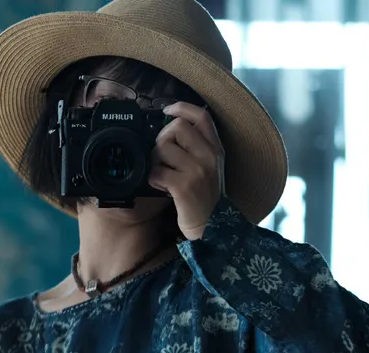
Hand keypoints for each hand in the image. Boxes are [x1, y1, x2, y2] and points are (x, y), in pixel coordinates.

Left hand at [149, 102, 225, 240]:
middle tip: (163, 159)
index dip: (181, 108)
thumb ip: (197, 147)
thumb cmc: (204, 197)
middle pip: (176, 128)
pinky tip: (161, 187)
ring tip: (163, 175)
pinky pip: (156, 172)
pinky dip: (153, 179)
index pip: (201, 116)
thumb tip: (171, 127)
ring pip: (163, 148)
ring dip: (155, 161)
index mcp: (216, 149)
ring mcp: (197, 170)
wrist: (211, 227)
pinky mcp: (183, 186)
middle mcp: (209, 156)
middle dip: (161, 141)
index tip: (166, 110)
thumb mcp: (210, 167)